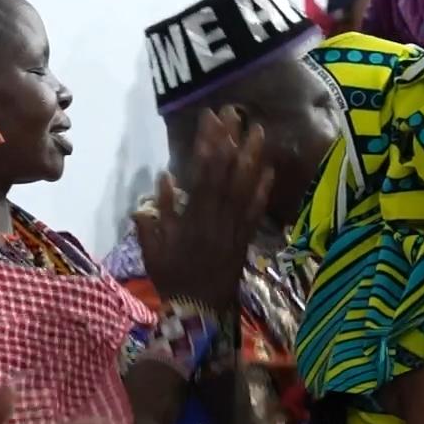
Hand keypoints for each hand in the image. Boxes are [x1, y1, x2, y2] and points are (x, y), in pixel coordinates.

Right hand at [136, 107, 273, 310]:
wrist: (200, 311)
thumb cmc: (172, 279)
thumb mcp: (154, 249)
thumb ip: (157, 215)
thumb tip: (164, 179)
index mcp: (192, 220)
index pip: (202, 175)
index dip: (208, 145)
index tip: (210, 120)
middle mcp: (216, 219)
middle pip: (226, 174)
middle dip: (231, 141)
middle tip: (235, 112)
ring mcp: (234, 228)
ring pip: (245, 188)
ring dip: (252, 158)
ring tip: (258, 130)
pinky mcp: (245, 238)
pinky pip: (256, 211)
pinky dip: (263, 190)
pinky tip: (269, 170)